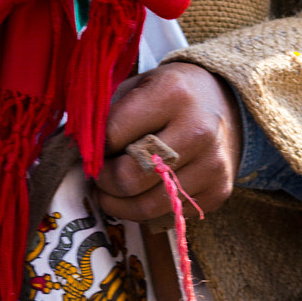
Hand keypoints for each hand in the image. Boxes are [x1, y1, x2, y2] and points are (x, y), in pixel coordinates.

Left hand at [95, 63, 242, 227]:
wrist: (223, 102)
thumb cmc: (168, 93)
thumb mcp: (137, 85)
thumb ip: (108, 114)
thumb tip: (78, 151)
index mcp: (171, 94)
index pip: (113, 134)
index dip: (93, 148)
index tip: (87, 150)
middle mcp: (197, 131)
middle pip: (130, 177)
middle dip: (103, 182)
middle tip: (95, 176)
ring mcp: (212, 165)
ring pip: (148, 206)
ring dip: (119, 204)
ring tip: (109, 191)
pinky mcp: (219, 192)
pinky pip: (169, 215)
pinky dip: (146, 210)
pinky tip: (140, 193)